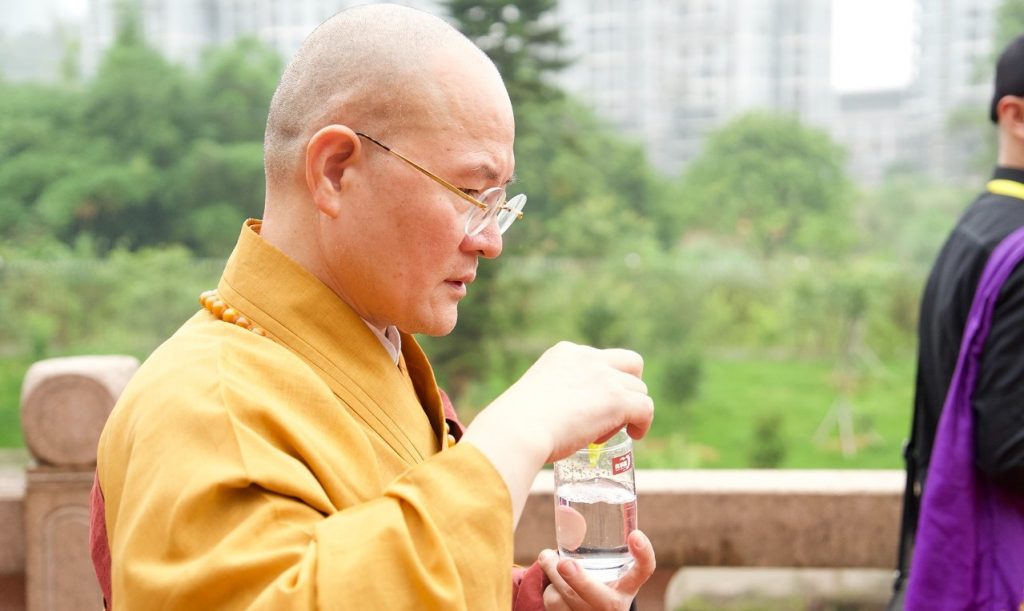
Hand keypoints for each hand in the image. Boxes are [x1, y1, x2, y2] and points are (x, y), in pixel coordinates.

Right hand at [468, 341, 653, 464]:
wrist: (518, 430)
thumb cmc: (516, 424)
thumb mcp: (533, 396)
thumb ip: (549, 397)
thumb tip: (550, 419)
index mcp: (565, 353)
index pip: (599, 358)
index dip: (603, 381)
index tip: (592, 404)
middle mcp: (588, 358)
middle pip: (630, 364)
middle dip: (627, 387)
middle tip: (614, 413)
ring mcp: (604, 377)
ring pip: (639, 389)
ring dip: (631, 410)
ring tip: (611, 433)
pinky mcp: (617, 400)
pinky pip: (646, 408)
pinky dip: (644, 423)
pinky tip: (635, 435)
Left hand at [539, 530, 655, 610]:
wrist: (592, 610)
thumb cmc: (598, 583)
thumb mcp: (607, 569)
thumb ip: (597, 549)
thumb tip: (567, 516)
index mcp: (627, 586)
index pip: (644, 571)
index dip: (644, 555)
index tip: (635, 535)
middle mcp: (613, 604)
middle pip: (599, 596)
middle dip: (579, 581)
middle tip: (564, 564)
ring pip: (565, 597)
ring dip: (550, 573)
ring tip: (548, 558)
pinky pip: (552, 602)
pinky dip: (548, 587)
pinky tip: (553, 584)